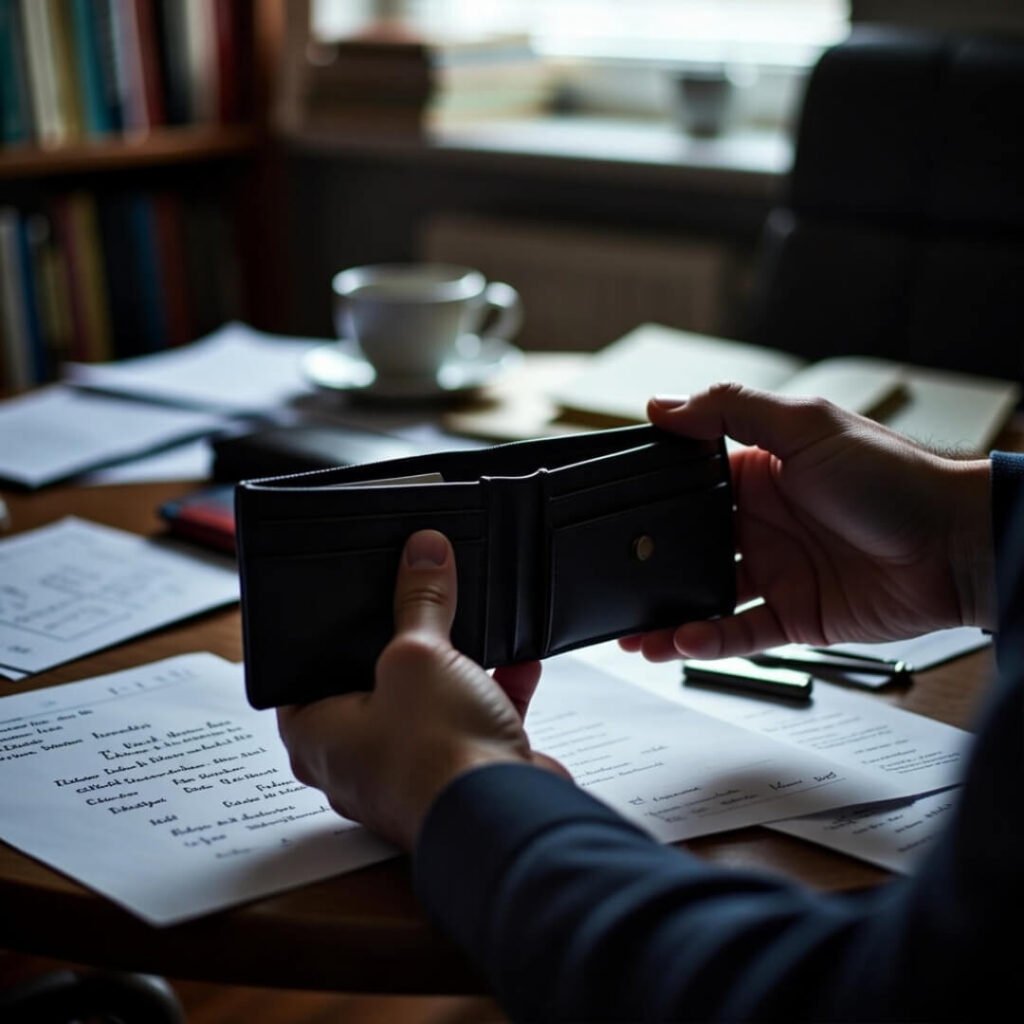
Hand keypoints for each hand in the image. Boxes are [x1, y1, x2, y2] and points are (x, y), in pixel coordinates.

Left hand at [277, 530, 561, 848]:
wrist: (505, 816)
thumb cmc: (437, 756)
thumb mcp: (420, 656)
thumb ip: (421, 600)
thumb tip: (423, 553)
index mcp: (318, 736)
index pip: (300, 674)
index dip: (318, 634)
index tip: (339, 601)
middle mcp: (358, 758)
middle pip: (372, 682)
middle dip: (400, 642)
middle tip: (410, 598)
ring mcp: (413, 768)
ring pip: (429, 700)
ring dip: (455, 663)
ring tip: (469, 619)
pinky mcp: (462, 772)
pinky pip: (474, 719)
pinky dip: (496, 689)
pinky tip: (518, 659)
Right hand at [623, 383, 993, 661]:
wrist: (958, 545)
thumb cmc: (896, 476)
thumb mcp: (807, 426)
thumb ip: (731, 410)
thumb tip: (661, 405)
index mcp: (760, 474)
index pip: (691, 486)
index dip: (653, 499)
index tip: (611, 510)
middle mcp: (763, 525)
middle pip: (691, 548)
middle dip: (651, 565)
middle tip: (611, 577)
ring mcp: (778, 572)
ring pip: (706, 597)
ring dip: (668, 614)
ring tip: (628, 631)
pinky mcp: (796, 616)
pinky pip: (740, 634)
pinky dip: (707, 642)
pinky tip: (677, 642)